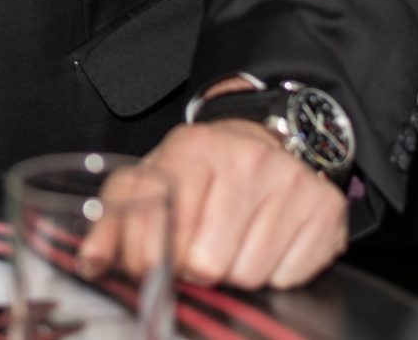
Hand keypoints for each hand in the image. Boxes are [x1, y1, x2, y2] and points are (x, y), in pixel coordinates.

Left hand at [82, 121, 346, 290]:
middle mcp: (246, 159)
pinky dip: (274, 273)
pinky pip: (289, 277)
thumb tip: (91, 263)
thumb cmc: (200, 171)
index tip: (150, 262)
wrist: (265, 141)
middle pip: (206, 262)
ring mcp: (291, 182)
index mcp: (193, 147)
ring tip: (232, 243)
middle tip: (196, 250)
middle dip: (195, 268)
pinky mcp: (325, 208)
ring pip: (249, 275)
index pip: (164, 221)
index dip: (150, 257)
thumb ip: (113, 219)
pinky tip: (267, 244)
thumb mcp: (150, 179)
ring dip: (235, 273)